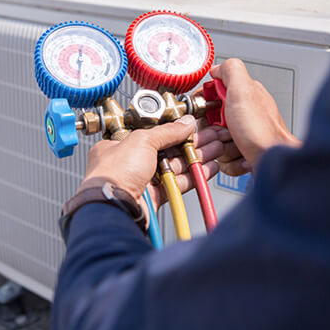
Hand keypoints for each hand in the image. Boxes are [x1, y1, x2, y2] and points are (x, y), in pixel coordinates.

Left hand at [77, 115, 224, 220]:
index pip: (151, 133)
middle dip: (191, 143)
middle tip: (211, 137)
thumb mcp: (142, 140)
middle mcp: (129, 163)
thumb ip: (167, 131)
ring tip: (216, 150)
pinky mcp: (154, 197)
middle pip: (167, 149)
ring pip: (175, 166)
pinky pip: (177, 184)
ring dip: (196, 158)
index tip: (191, 126)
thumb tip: (185, 123)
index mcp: (119, 145)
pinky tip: (208, 168)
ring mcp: (142, 180)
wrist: (113, 207)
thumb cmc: (113, 174)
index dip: (173, 129)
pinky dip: (193, 176)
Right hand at [209, 59, 300, 172]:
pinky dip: (231, 162)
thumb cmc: (263, 132)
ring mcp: (244, 135)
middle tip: (226, 130)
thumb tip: (217, 68)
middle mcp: (244, 114)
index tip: (210, 112)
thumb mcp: (243, 91)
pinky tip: (243, 156)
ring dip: (222, 148)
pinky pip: (224, 159)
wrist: (274, 163)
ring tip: (237, 145)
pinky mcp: (243, 154)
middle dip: (213, 130)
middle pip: (209, 122)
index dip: (205, 105)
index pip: (211, 96)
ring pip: (215, 142)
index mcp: (243, 96)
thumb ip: (230, 71)